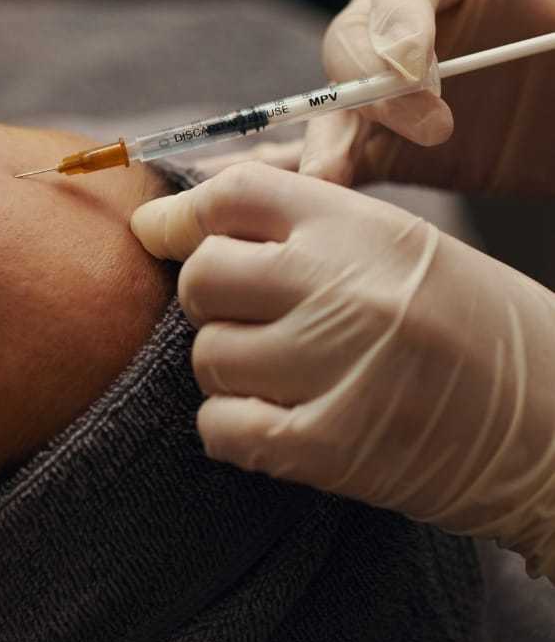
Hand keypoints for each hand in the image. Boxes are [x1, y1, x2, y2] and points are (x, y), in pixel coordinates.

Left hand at [130, 162, 554, 580]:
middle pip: (204, 276)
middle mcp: (348, 288)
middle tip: (253, 320)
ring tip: (284, 375)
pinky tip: (276, 423)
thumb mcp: (408, 253)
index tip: (168, 236)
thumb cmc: (478, 334)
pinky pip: (220, 427)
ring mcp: (338, 368)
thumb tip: (163, 220)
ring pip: (208, 356)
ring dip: (229, 369)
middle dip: (211, 300)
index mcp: (368, 230)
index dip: (188, 216)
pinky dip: (232, 428)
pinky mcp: (331, 447)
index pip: (234, 194)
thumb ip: (300, 232)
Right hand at [303, 0, 554, 195]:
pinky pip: (344, 160)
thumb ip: (554, 13)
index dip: (398, 17)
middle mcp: (410, 28)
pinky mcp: (386, 149)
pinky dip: (323, 175)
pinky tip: (315, 190)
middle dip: (372, 86)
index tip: (412, 66)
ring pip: (336, 108)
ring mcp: (391, 93)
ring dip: (327, 140)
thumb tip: (444, 51)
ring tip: (326, 174)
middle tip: (427, 128)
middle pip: (353, 43)